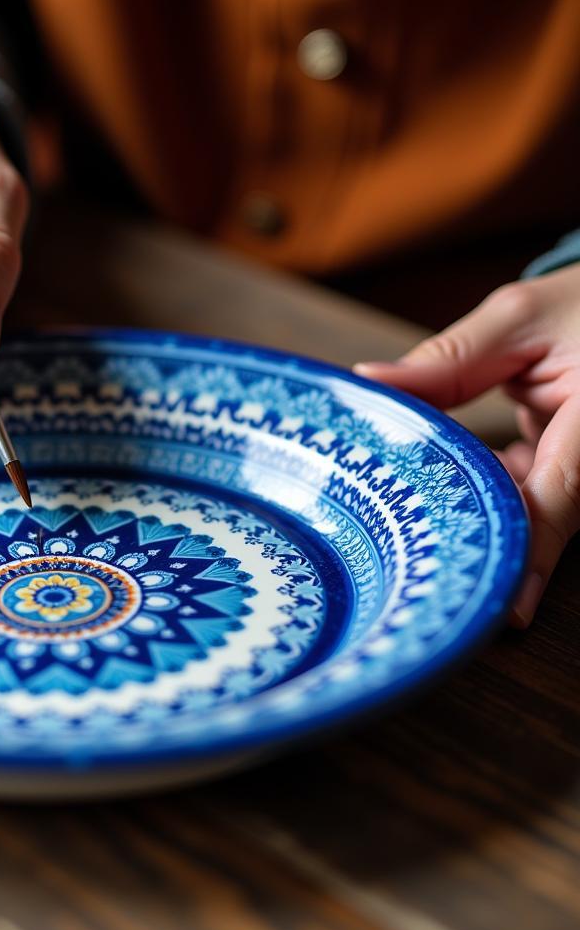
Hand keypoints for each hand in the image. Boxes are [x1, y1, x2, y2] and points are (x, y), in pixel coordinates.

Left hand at [354, 266, 579, 627]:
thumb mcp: (519, 319)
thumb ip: (448, 360)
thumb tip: (369, 382)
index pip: (560, 500)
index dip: (530, 553)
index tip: (509, 610)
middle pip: (543, 516)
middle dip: (485, 539)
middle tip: (423, 573)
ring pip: (534, 508)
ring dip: (478, 514)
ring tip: (411, 532)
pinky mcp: (573, 462)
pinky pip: (532, 490)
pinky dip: (488, 489)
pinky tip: (434, 488)